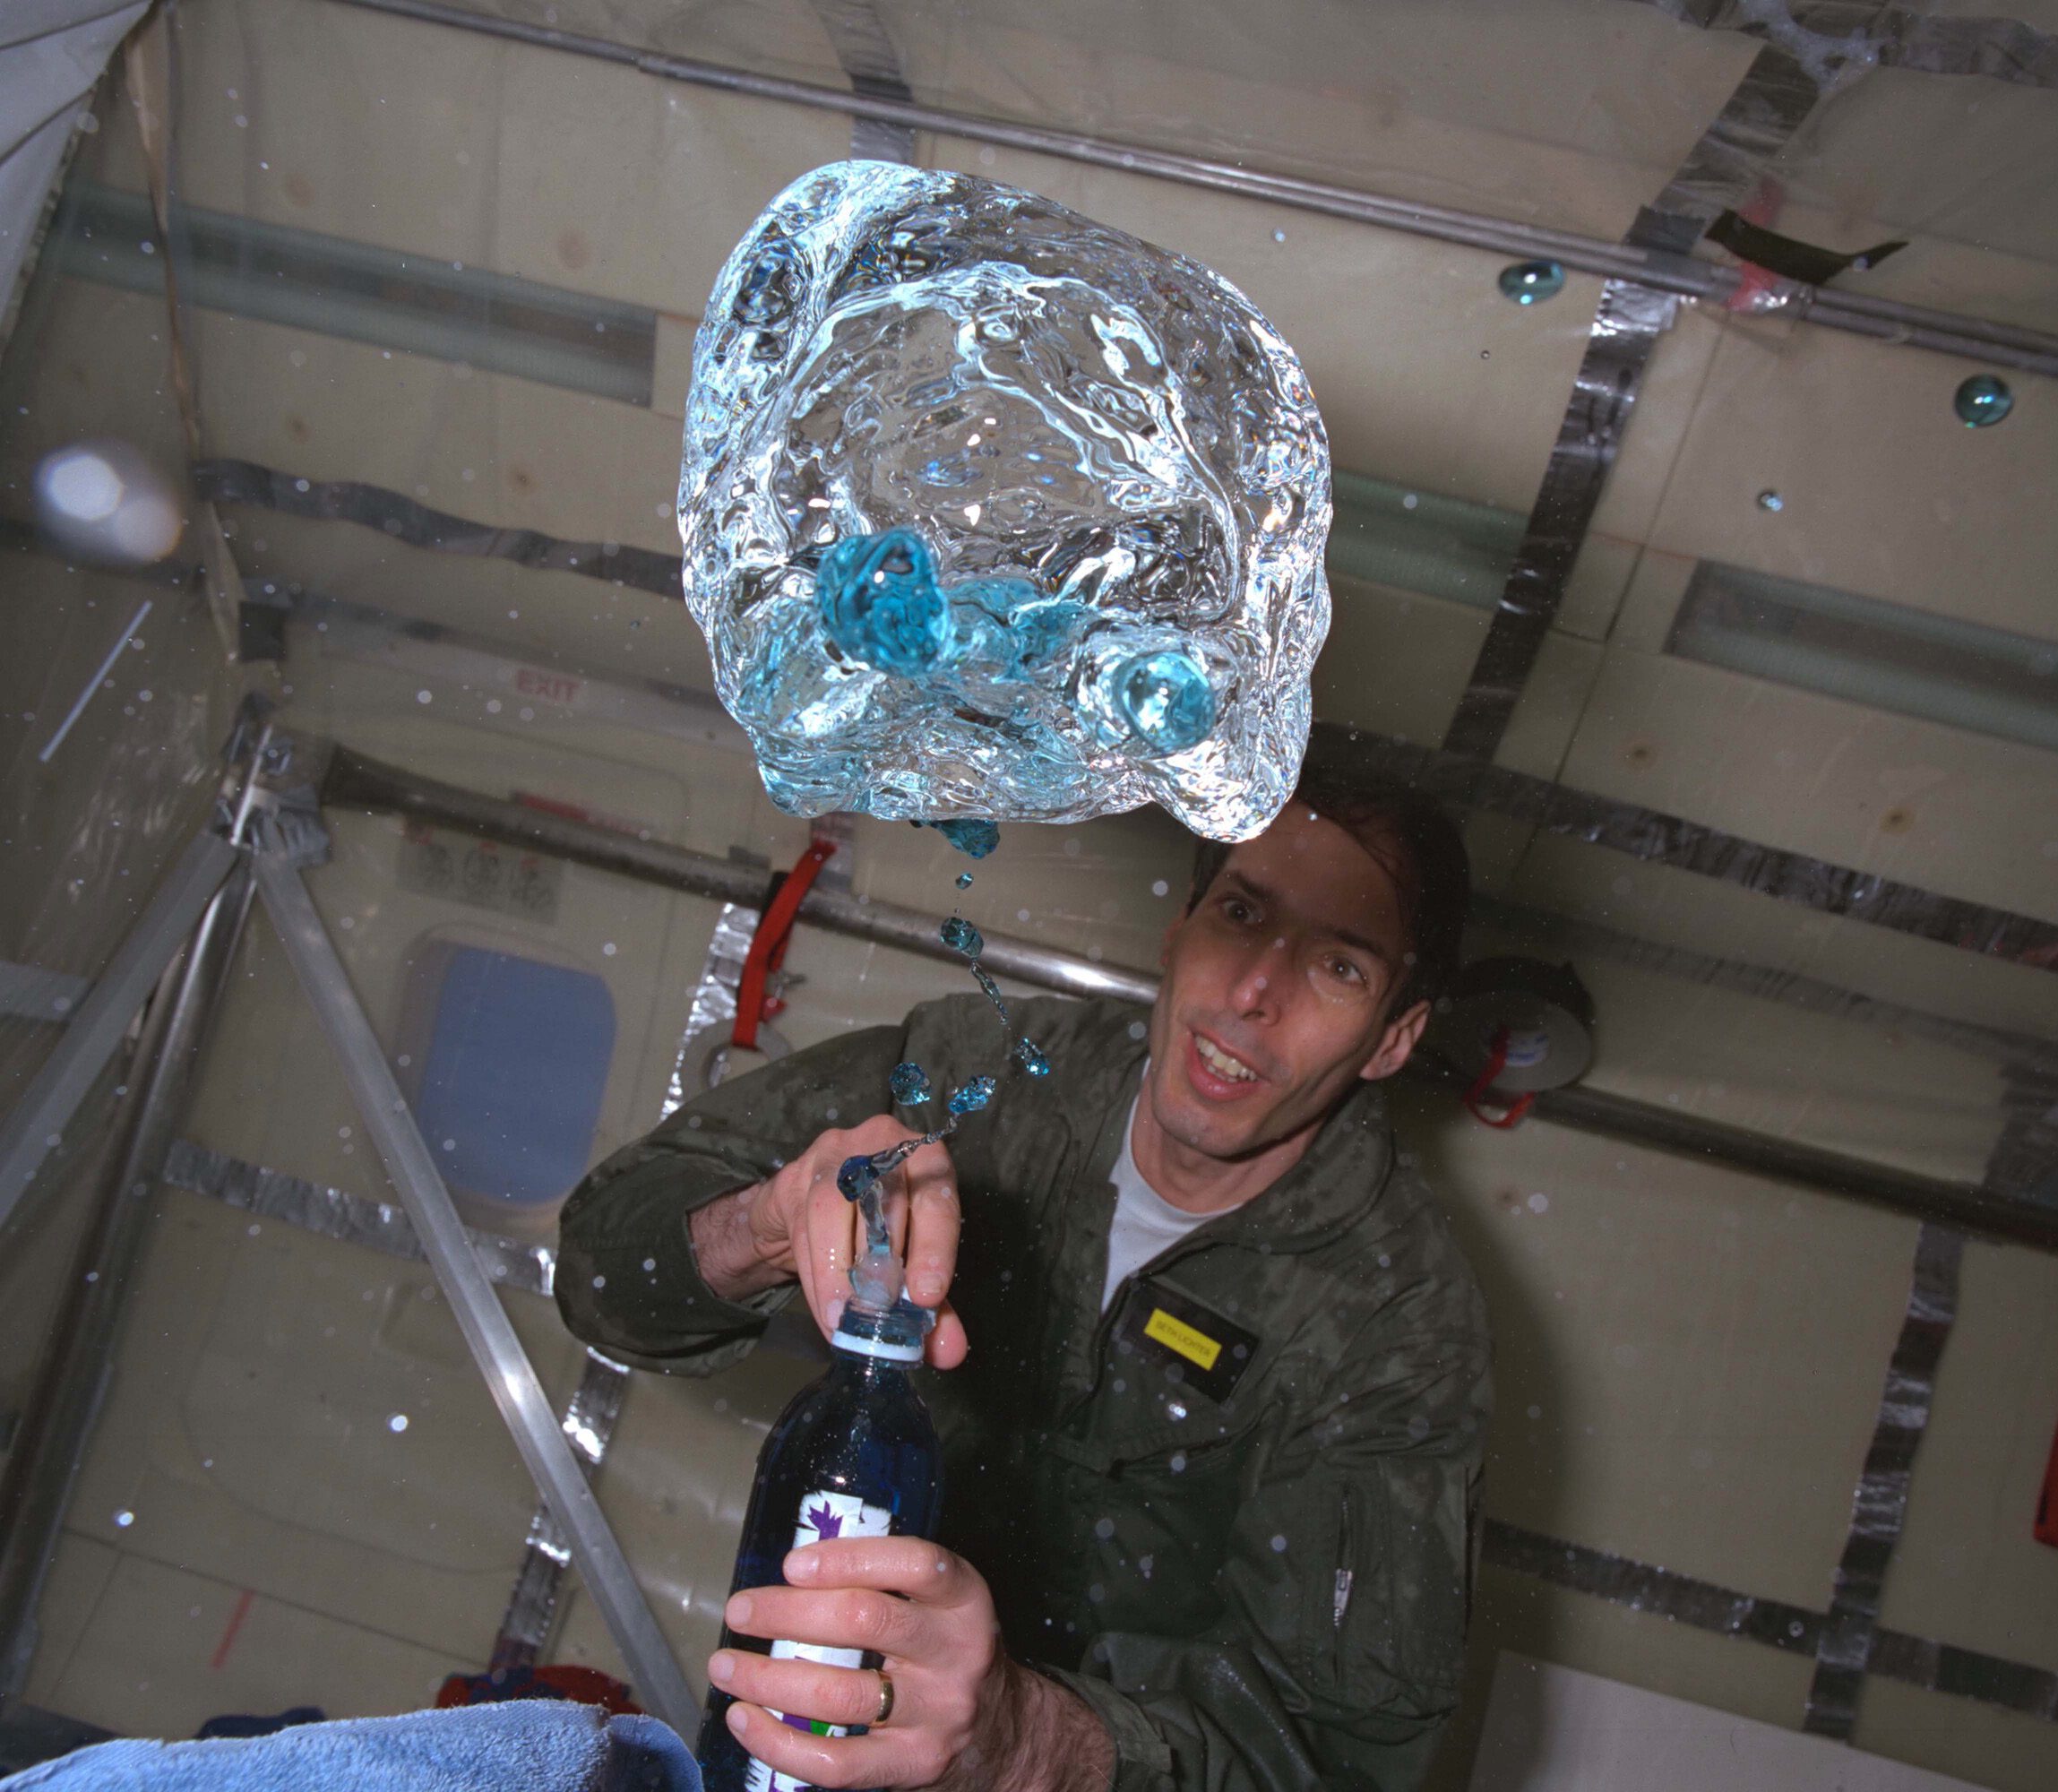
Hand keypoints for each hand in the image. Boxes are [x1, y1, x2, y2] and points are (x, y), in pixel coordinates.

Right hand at [690, 1115, 967, 1368]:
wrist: (806, 1210)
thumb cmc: (875, 1230)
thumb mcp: (912, 1263)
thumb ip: (933, 1306)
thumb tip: (949, 1352)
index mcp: (926, 1159)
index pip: (936, 1199)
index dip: (933, 1249)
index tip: (927, 1297)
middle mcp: (881, 1144)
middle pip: (883, 1205)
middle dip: (882, 1273)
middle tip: (883, 1326)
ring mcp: (834, 1155)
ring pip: (833, 1211)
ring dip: (839, 1277)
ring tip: (846, 1325)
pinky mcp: (795, 1177)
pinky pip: (802, 1229)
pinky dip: (815, 1277)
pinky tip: (825, 1312)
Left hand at [709, 1539, 1113, 1791]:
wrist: (1002, 1733)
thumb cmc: (947, 1652)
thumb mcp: (939, 1605)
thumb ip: (884, 1583)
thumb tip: (792, 1571)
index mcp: (963, 1600)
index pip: (915, 1565)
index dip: (849, 1559)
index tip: (792, 1563)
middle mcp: (955, 1654)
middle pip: (864, 1623)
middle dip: (788, 1613)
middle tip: (741, 1610)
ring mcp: (934, 1715)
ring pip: (840, 1693)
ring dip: (768, 1677)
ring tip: (726, 1665)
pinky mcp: (910, 1767)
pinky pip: (835, 1762)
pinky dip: (778, 1741)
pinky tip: (744, 1717)